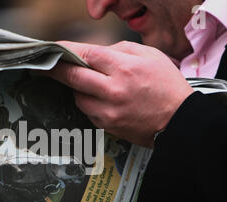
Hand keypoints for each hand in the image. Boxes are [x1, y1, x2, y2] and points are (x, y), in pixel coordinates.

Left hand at [45, 41, 193, 147]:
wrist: (179, 121)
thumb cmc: (167, 86)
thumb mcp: (150, 55)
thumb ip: (119, 50)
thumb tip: (94, 53)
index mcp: (124, 68)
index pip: (86, 55)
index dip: (66, 50)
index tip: (54, 50)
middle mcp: (112, 91)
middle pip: (73, 77)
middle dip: (56, 70)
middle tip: (47, 67)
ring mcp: (108, 111)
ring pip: (77, 97)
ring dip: (78, 89)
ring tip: (91, 85)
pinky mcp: (107, 126)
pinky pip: (88, 112)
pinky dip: (89, 103)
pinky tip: (102, 100)